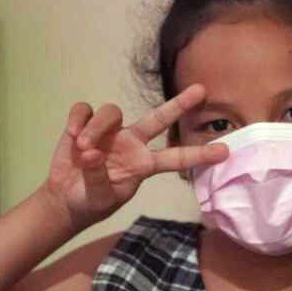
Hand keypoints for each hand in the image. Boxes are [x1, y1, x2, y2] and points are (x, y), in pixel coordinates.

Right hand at [42, 85, 227, 231]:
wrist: (66, 199)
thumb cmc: (92, 200)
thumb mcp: (100, 196)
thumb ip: (99, 176)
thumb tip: (93, 152)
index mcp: (143, 164)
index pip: (176, 158)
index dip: (199, 154)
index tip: (225, 151)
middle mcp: (131, 143)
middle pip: (158, 118)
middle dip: (179, 104)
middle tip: (202, 90)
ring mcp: (110, 132)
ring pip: (112, 112)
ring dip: (96, 129)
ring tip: (83, 149)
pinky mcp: (85, 124)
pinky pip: (85, 110)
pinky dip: (78, 120)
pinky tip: (71, 135)